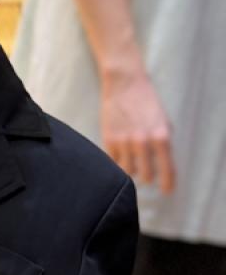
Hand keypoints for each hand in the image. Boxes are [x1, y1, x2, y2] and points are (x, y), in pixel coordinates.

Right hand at [100, 67, 176, 193]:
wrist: (124, 83)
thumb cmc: (146, 100)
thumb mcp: (163, 120)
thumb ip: (163, 142)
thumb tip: (161, 163)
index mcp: (161, 136)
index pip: (167, 169)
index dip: (167, 184)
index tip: (166, 191)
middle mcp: (143, 141)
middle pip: (145, 174)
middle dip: (147, 176)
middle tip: (146, 173)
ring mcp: (124, 141)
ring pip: (127, 170)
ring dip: (130, 168)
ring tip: (131, 162)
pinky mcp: (108, 138)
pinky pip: (112, 161)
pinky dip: (116, 160)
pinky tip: (119, 154)